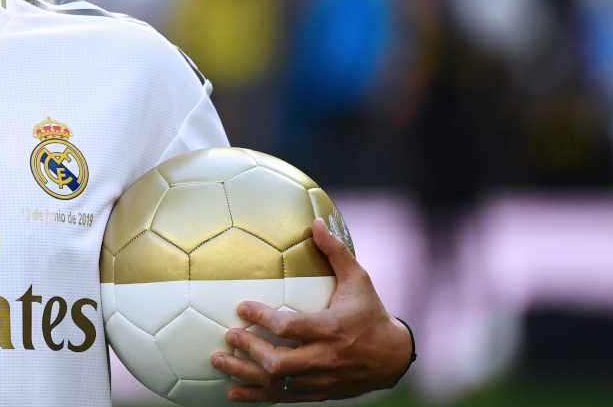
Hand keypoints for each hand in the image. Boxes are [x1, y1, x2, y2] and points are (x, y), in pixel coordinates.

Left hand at [210, 218, 412, 401]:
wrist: (394, 358)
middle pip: (279, 361)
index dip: (263, 319)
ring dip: (244, 373)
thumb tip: (315, 222)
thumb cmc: (371, 313)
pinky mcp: (318, 393)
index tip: (241, 307)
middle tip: (227, 336)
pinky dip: (256, 396)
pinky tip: (233, 391)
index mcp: (331, 329)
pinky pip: (282, 398)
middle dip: (249, 350)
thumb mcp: (359, 280)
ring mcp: (320, 379)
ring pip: (277, 383)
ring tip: (218, 361)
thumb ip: (335, 252)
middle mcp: (324, 357)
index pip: (291, 328)